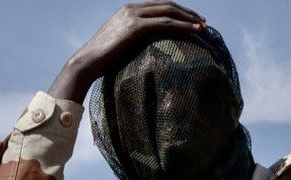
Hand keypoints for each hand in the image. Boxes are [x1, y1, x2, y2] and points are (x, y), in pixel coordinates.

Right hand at [48, 2, 206, 102]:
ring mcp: (133, 15)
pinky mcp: (135, 27)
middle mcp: (131, 8)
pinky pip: (165, 23)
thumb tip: (146, 52)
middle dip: (188, 13)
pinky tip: (194, 32)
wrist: (86, 63)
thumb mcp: (120, 46)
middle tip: (204, 23)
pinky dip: (182, 26)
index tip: (193, 21)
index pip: (159, 6)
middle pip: (167, 4)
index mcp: (128, 10)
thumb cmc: (102, 62)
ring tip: (204, 27)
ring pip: (169, 11)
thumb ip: (133, 41)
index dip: (178, 12)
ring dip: (189, 18)